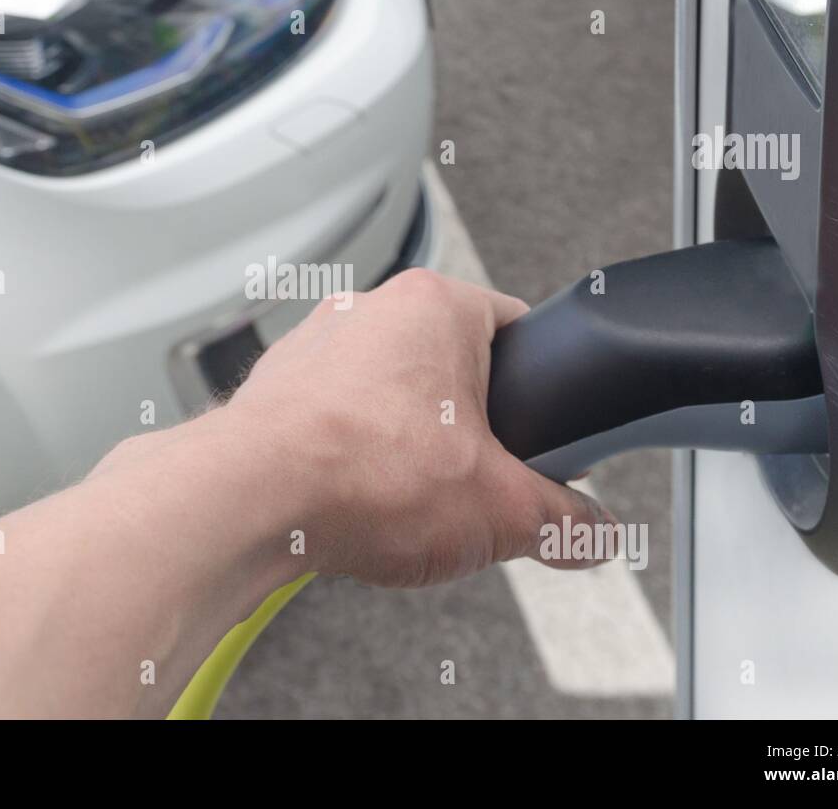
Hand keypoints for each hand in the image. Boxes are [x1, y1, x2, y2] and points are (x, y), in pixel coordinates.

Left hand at [224, 268, 616, 587]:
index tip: (545, 435)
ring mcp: (318, 345)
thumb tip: (589, 532)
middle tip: (479, 484)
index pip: (520, 329)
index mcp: (438, 306)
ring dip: (410, 445)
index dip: (543, 391)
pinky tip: (360, 501)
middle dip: (472, 430)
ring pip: (393, 395)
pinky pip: (340, 418)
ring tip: (413, 502)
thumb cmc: (359, 473)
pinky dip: (355, 455)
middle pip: (454, 369)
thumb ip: (563, 521)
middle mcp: (372, 310)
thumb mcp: (500, 511)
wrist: (248, 500)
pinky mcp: (279, 389)